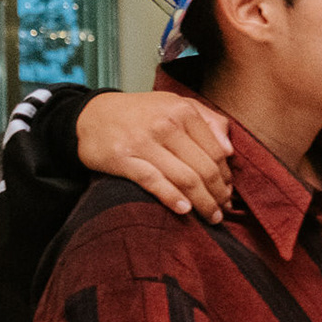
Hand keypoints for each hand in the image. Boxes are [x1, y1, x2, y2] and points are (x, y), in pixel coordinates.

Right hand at [77, 91, 233, 222]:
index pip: (217, 152)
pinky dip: (173, 199)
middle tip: (224, 209)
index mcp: (183, 111)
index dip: (226, 176)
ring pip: (185, 178)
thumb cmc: (142, 114)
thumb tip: (230, 151)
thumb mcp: (177, 105)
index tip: (229, 191)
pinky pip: (154, 182)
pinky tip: (185, 211)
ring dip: (203, 203)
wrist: (91, 115)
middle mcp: (165, 125)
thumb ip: (209, 121)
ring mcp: (143, 142)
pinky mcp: (123, 158)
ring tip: (212, 217)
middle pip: (204, 168)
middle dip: (219, 194)